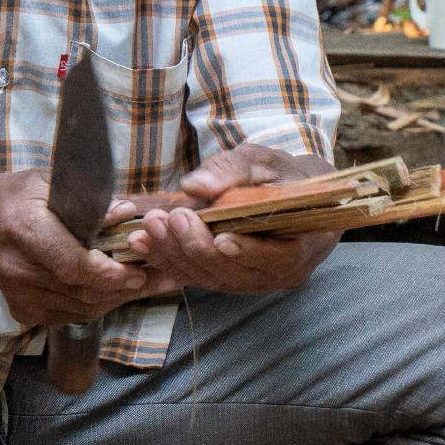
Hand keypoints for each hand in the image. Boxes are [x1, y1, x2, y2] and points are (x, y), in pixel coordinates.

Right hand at [0, 169, 173, 330]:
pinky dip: (99, 304)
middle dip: (125, 286)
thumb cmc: (16, 198)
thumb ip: (90, 201)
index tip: (137, 270)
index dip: (107, 273)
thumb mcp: (50, 184)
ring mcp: (19, 295)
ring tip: (148, 283)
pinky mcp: (23, 311)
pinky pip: (72, 315)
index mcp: (24, 230)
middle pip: (82, 291)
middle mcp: (19, 268)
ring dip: (118, 297)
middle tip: (160, 276)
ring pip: (82, 308)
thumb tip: (127, 213)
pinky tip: (117, 290)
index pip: (70, 264)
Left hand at [120, 144, 337, 294]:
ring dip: (176, 255)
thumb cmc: (280, 177)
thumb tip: (193, 185)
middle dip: (197, 247)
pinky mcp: (229, 281)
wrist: (291, 199)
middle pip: (234, 271)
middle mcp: (278, 274)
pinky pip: (198, 278)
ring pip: (212, 278)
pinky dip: (169, 261)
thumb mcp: (261, 162)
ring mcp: (253, 282)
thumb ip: (230, 172)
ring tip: (148, 229)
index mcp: (301, 246)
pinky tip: (144, 242)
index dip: (248, 250)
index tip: (219, 237)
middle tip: (170, 219)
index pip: (277, 256)